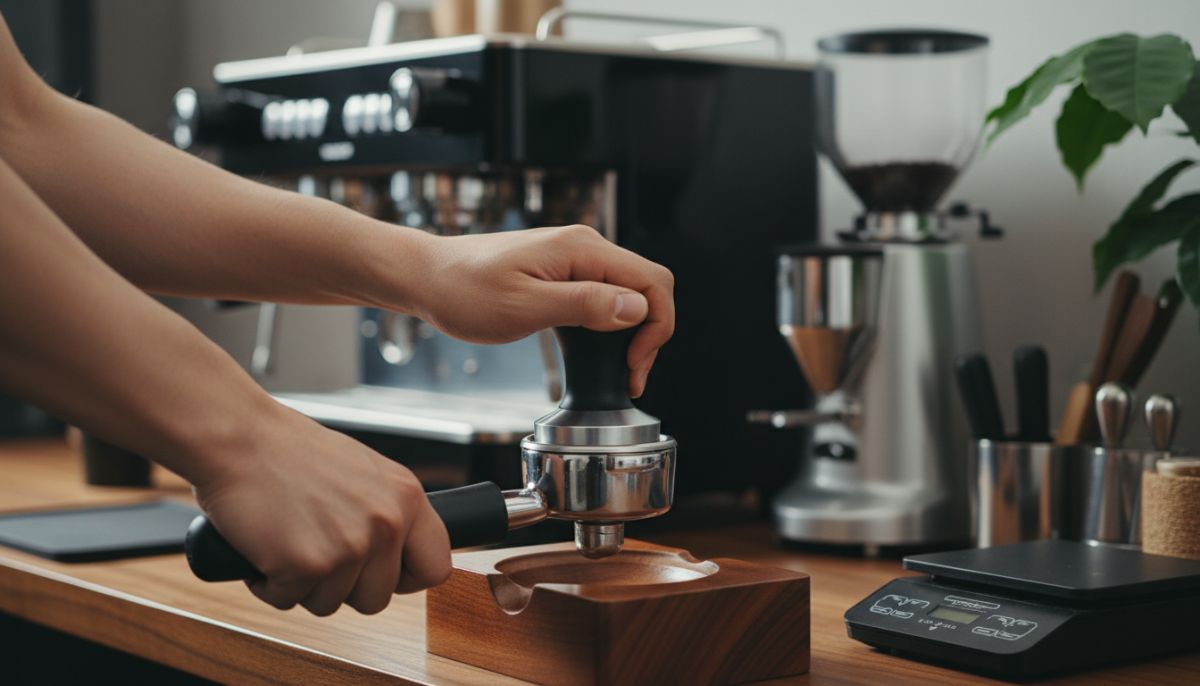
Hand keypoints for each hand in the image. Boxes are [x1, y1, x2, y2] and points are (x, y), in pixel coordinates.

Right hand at [192, 407, 449, 615]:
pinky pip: (288, 601)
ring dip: (304, 583)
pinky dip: (269, 582)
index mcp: (407, 497)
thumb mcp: (365, 473)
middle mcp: (387, 523)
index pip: (436, 567)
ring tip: (288, 537)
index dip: (405, 579)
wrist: (238, 436)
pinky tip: (264, 544)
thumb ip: (388, 511)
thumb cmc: (290, 452)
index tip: (380, 573)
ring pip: (331, 604)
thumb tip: (400, 554)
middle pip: (378, 598)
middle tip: (315, 548)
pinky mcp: (307, 566)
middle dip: (343, 586)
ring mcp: (349, 546)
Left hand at [411, 225, 674, 396]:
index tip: (633, 365)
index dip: (656, 327)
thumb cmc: (463, 291)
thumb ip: (584, 305)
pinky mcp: (562, 274)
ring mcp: (574, 260)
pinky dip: (609, 328)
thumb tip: (637, 308)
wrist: (426, 277)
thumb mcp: (524, 307)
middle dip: (650, 334)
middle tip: (629, 376)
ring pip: (628, 296)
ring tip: (617, 373)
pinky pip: (603, 298)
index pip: (652, 281)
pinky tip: (596, 357)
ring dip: (632, 334)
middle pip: (647, 288)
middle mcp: (585, 248)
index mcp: (582, 250)